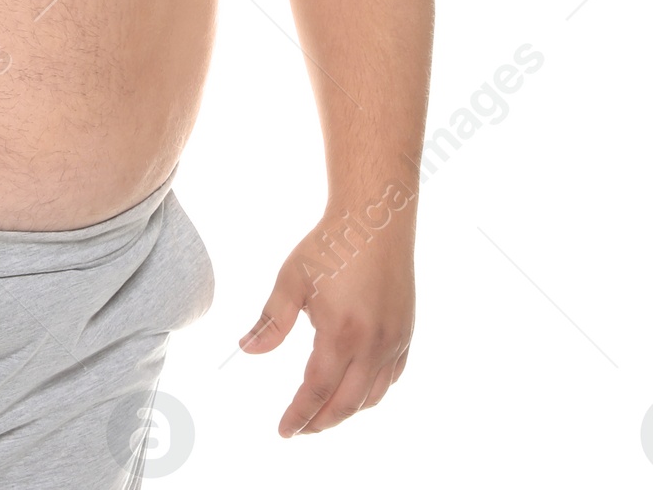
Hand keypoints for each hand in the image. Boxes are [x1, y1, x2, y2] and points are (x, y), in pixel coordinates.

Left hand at [239, 207, 414, 435]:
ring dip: (347, 411)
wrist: (376, 220)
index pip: (316, 391)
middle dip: (320, 422)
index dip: (299, 415)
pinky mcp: (406, 333)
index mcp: (341, 335)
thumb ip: (271, 321)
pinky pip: (391, 378)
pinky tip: (355, 390)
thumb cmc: (330, 245)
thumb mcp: (292, 280)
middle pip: (346, 403)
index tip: (283, 431)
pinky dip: (371, 393)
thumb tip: (246, 350)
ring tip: (322, 413)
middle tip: (299, 429)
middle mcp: (373, 346)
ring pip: (372, 396)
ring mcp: (394, 342)